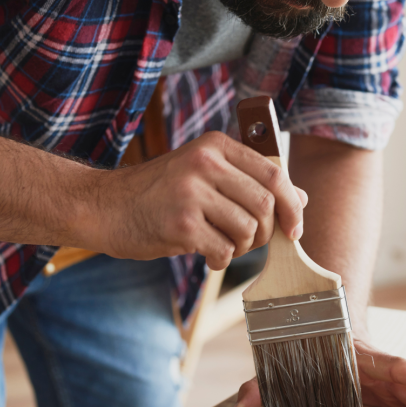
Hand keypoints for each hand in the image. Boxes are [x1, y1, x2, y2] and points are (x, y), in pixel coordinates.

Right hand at [84, 132, 306, 269]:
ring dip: (242, 247)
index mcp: (215, 146)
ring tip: (221, 244)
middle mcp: (205, 163)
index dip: (292, 205)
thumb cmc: (157, 194)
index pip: (274, 173)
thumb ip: (250, 182)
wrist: (104, 206)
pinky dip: (220, 260)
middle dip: (266, 232)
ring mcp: (191, 193)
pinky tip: (205, 254)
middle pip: (266, 204)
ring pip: (248, 230)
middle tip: (248, 241)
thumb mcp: (204, 175)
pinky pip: (224, 250)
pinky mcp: (181, 224)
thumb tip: (301, 199)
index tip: (294, 228)